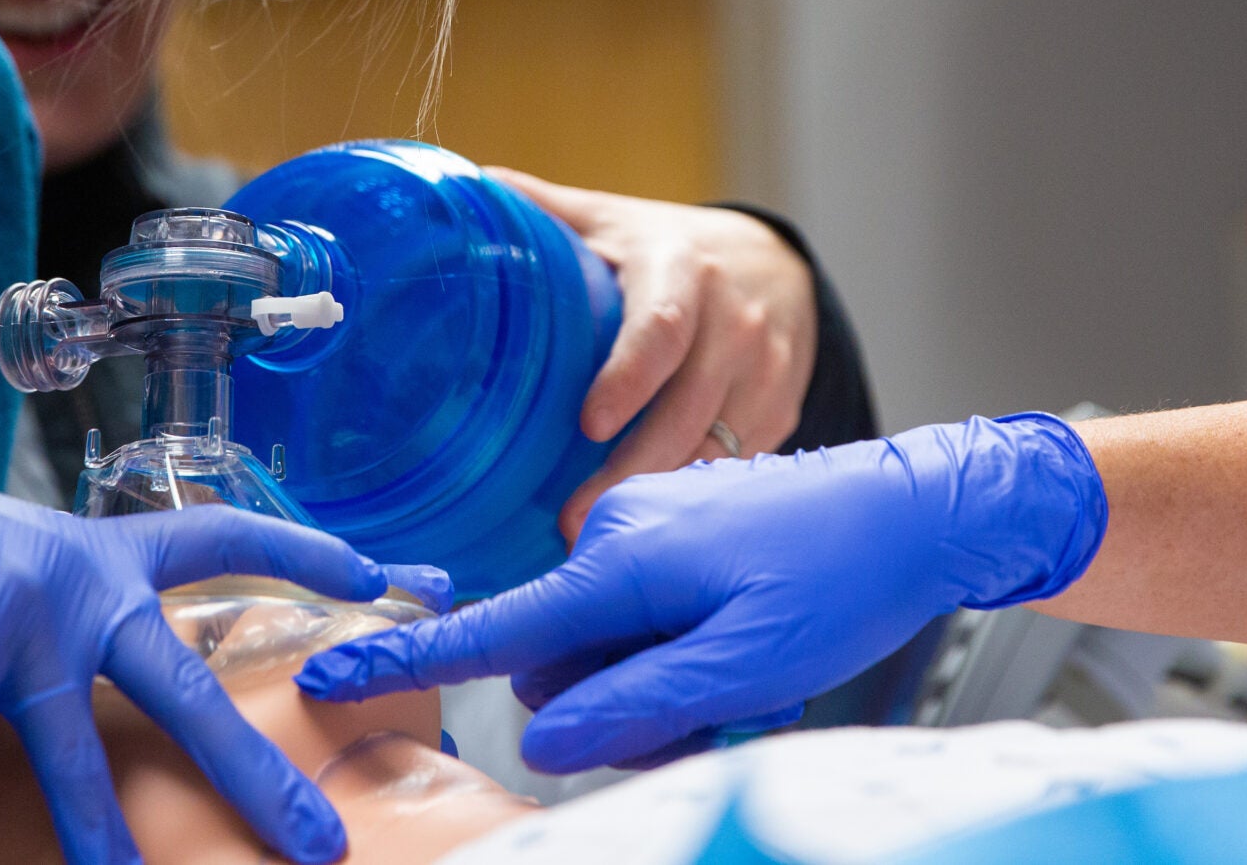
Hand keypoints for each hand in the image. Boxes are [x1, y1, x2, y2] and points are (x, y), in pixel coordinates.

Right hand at [0, 377, 414, 864]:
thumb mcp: (20, 560)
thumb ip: (71, 612)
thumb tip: (105, 670)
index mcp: (104, 552)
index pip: (227, 542)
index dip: (305, 553)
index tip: (379, 573)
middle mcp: (78, 584)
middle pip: (186, 688)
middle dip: (254, 770)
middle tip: (320, 838)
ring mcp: (18, 620)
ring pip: (81, 751)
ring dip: (105, 838)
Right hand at [296, 415, 1106, 771]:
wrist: (917, 506)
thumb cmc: (842, 578)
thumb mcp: (747, 666)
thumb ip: (636, 705)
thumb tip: (537, 739)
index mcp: (620, 562)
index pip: (497, 629)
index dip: (411, 660)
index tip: (329, 677)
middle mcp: (615, 530)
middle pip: (565, 660)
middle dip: (618, 706)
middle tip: (720, 713)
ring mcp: (644, 522)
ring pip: (607, 642)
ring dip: (658, 679)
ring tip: (750, 677)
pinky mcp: (672, 526)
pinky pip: (641, 609)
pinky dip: (679, 644)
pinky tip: (749, 645)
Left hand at [488, 169, 817, 539]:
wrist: (776, 264)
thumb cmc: (667, 248)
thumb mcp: (610, 218)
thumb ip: (539, 207)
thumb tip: (459, 185)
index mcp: (682, 270)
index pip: (661, 329)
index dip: (628, 378)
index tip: (588, 425)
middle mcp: (735, 323)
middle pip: (688, 410)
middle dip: (634, 471)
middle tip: (576, 521)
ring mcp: (765, 373)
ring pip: (717, 449)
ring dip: (663, 498)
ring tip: (604, 538)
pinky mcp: (781, 412)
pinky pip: (738, 465)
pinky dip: (697, 497)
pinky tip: (656, 527)